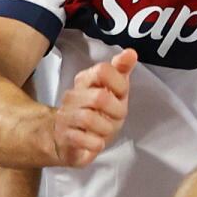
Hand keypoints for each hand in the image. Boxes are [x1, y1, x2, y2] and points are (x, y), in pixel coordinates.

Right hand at [49, 50, 136, 165]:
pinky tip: (96, 142)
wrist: (66, 139)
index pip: (103, 70)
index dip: (119, 85)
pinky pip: (86, 140)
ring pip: (90, 119)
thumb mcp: (112, 90)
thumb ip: (120, 70)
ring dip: (106, 129)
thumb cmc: (94, 112)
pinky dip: (96, 144)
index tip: (120, 95)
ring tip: (105, 131)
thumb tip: (131, 53)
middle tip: (116, 118)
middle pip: (100, 97)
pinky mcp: (65, 137)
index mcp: (85, 81)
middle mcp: (72, 96)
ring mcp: (66, 116)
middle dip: (116, 111)